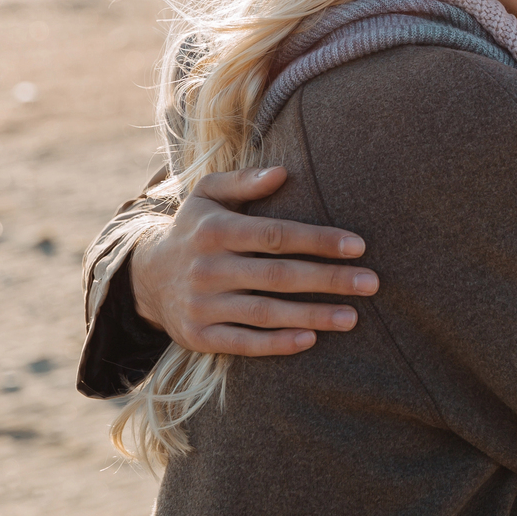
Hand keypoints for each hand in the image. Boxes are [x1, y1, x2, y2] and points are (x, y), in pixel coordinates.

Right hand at [132, 166, 376, 355]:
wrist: (145, 278)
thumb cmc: (194, 230)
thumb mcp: (207, 195)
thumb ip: (244, 181)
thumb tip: (283, 172)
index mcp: (215, 231)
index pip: (276, 236)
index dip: (318, 240)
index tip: (358, 246)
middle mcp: (208, 269)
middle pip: (278, 276)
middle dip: (329, 279)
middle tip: (371, 283)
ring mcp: (202, 305)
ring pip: (265, 313)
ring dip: (313, 315)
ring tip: (353, 316)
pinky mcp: (199, 336)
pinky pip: (243, 342)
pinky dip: (277, 344)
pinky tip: (310, 340)